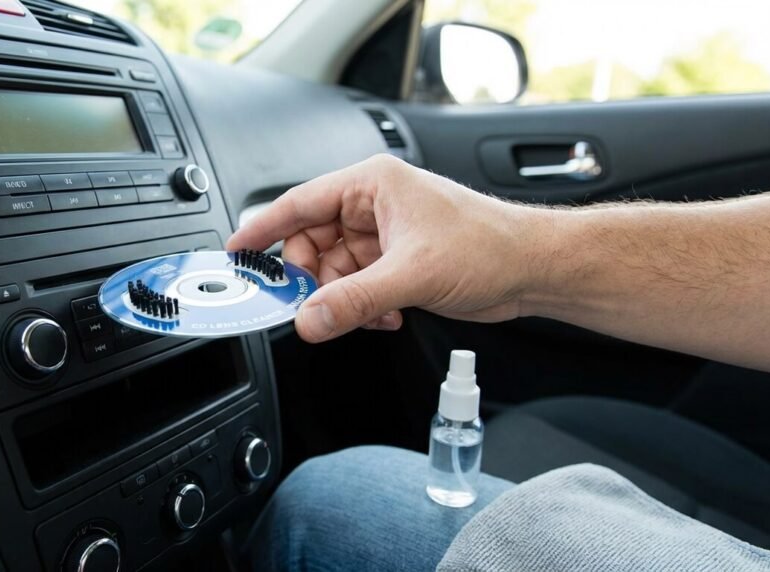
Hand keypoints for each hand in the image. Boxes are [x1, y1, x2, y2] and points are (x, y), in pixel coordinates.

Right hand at [226, 154, 547, 342]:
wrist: (532, 268)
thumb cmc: (489, 245)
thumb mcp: (411, 275)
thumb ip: (353, 300)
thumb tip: (308, 319)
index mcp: (372, 185)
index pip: (299, 203)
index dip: (263, 228)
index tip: (237, 251)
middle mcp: (373, 205)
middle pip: (312, 243)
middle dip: (312, 280)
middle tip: (309, 307)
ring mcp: (384, 235)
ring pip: (334, 270)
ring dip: (343, 299)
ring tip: (368, 314)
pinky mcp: (395, 262)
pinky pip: (356, 286)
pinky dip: (363, 306)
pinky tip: (387, 315)